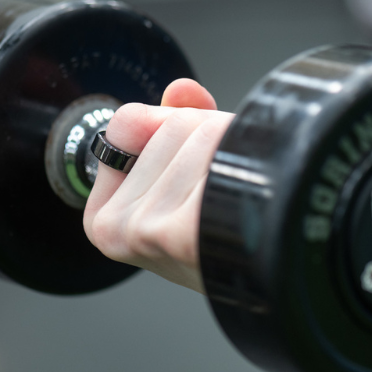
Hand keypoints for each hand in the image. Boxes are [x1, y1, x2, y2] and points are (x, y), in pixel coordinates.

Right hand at [83, 79, 233, 292]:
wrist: (267, 281)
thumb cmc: (223, 234)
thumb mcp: (187, 179)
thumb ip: (175, 125)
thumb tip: (182, 90)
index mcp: (104, 216)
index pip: (128, 122)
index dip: (174, 129)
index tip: (192, 169)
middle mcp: (116, 228)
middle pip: (170, 124)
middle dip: (210, 141)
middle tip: (224, 191)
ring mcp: (143, 231)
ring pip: (200, 134)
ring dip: (233, 153)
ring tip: (237, 199)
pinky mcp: (177, 231)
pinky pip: (217, 149)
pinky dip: (246, 163)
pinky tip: (246, 206)